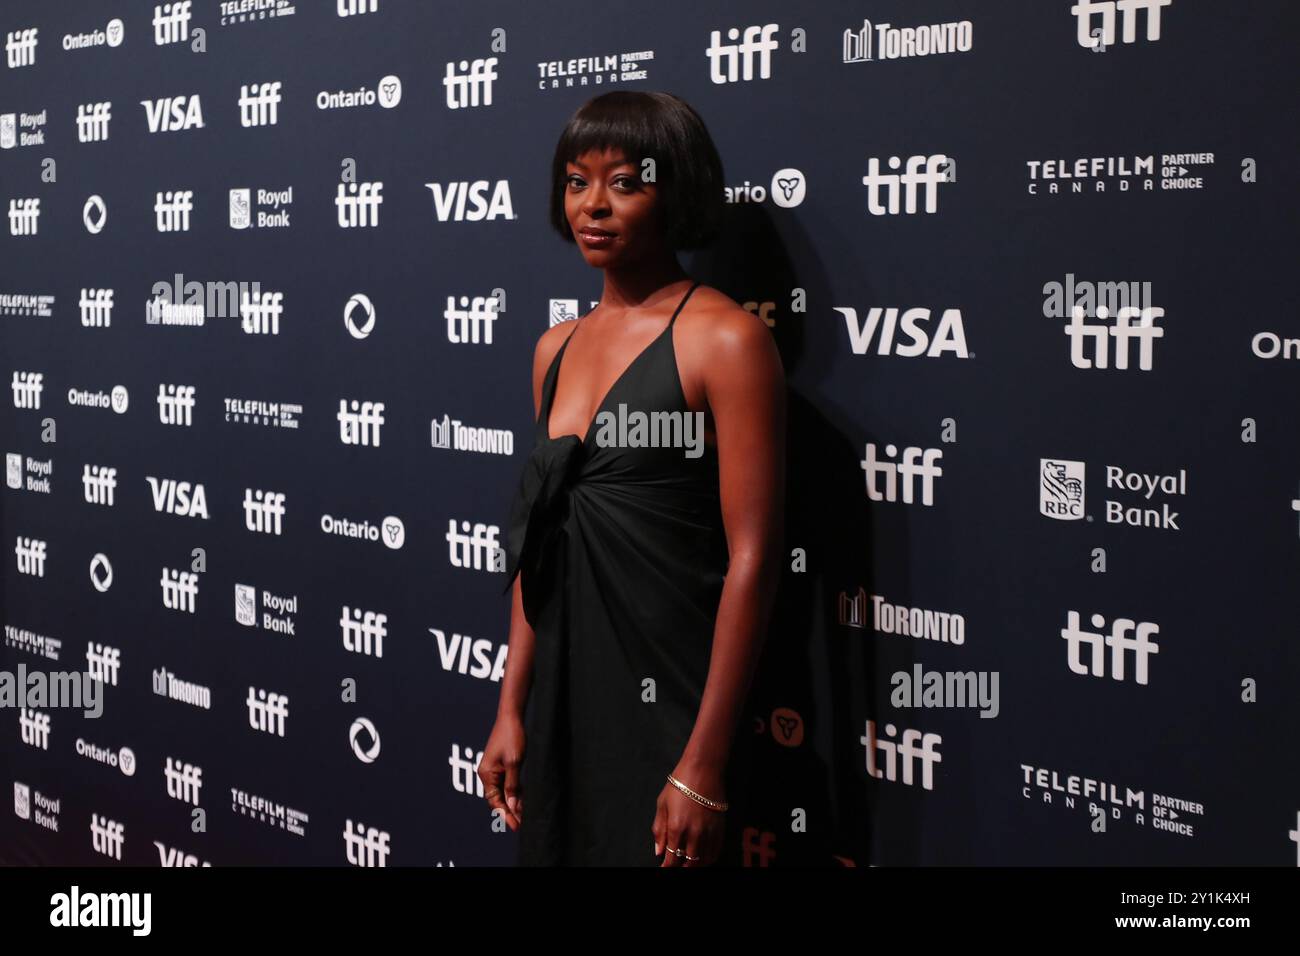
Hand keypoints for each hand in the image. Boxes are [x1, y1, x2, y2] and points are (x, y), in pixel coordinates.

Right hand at [478, 712, 524, 830]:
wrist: (512, 717)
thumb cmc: (512, 737)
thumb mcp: (514, 762)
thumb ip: (513, 785)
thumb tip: (513, 805)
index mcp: (486, 774)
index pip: (495, 801)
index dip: (505, 814)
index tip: (515, 825)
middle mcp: (487, 774)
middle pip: (497, 799)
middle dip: (508, 812)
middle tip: (521, 824)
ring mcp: (494, 770)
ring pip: (502, 792)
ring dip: (512, 803)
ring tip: (523, 816)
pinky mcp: (502, 765)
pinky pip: (506, 784)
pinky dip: (514, 792)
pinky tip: (522, 800)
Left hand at [652, 766, 726, 866]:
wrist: (703, 769)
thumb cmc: (680, 784)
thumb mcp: (662, 804)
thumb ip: (659, 830)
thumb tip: (659, 850)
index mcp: (676, 827)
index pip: (672, 857)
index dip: (667, 866)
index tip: (664, 868)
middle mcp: (694, 833)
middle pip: (689, 862)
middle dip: (681, 867)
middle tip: (676, 865)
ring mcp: (709, 831)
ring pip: (704, 859)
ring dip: (695, 864)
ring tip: (689, 863)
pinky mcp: (720, 827)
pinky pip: (716, 850)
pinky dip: (709, 858)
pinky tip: (703, 858)